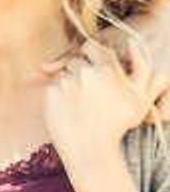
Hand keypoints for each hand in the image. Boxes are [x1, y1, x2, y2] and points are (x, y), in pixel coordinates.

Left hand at [44, 38, 167, 165]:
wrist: (91, 148)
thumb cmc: (118, 125)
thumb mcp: (140, 97)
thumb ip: (142, 67)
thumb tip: (134, 43)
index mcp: (107, 69)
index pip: (93, 47)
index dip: (92, 55)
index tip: (93, 66)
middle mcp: (84, 72)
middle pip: (76, 61)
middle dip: (81, 71)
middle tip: (88, 91)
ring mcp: (65, 82)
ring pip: (63, 73)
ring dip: (69, 83)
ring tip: (79, 103)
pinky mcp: (50, 94)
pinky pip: (51, 86)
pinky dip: (57, 95)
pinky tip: (68, 109)